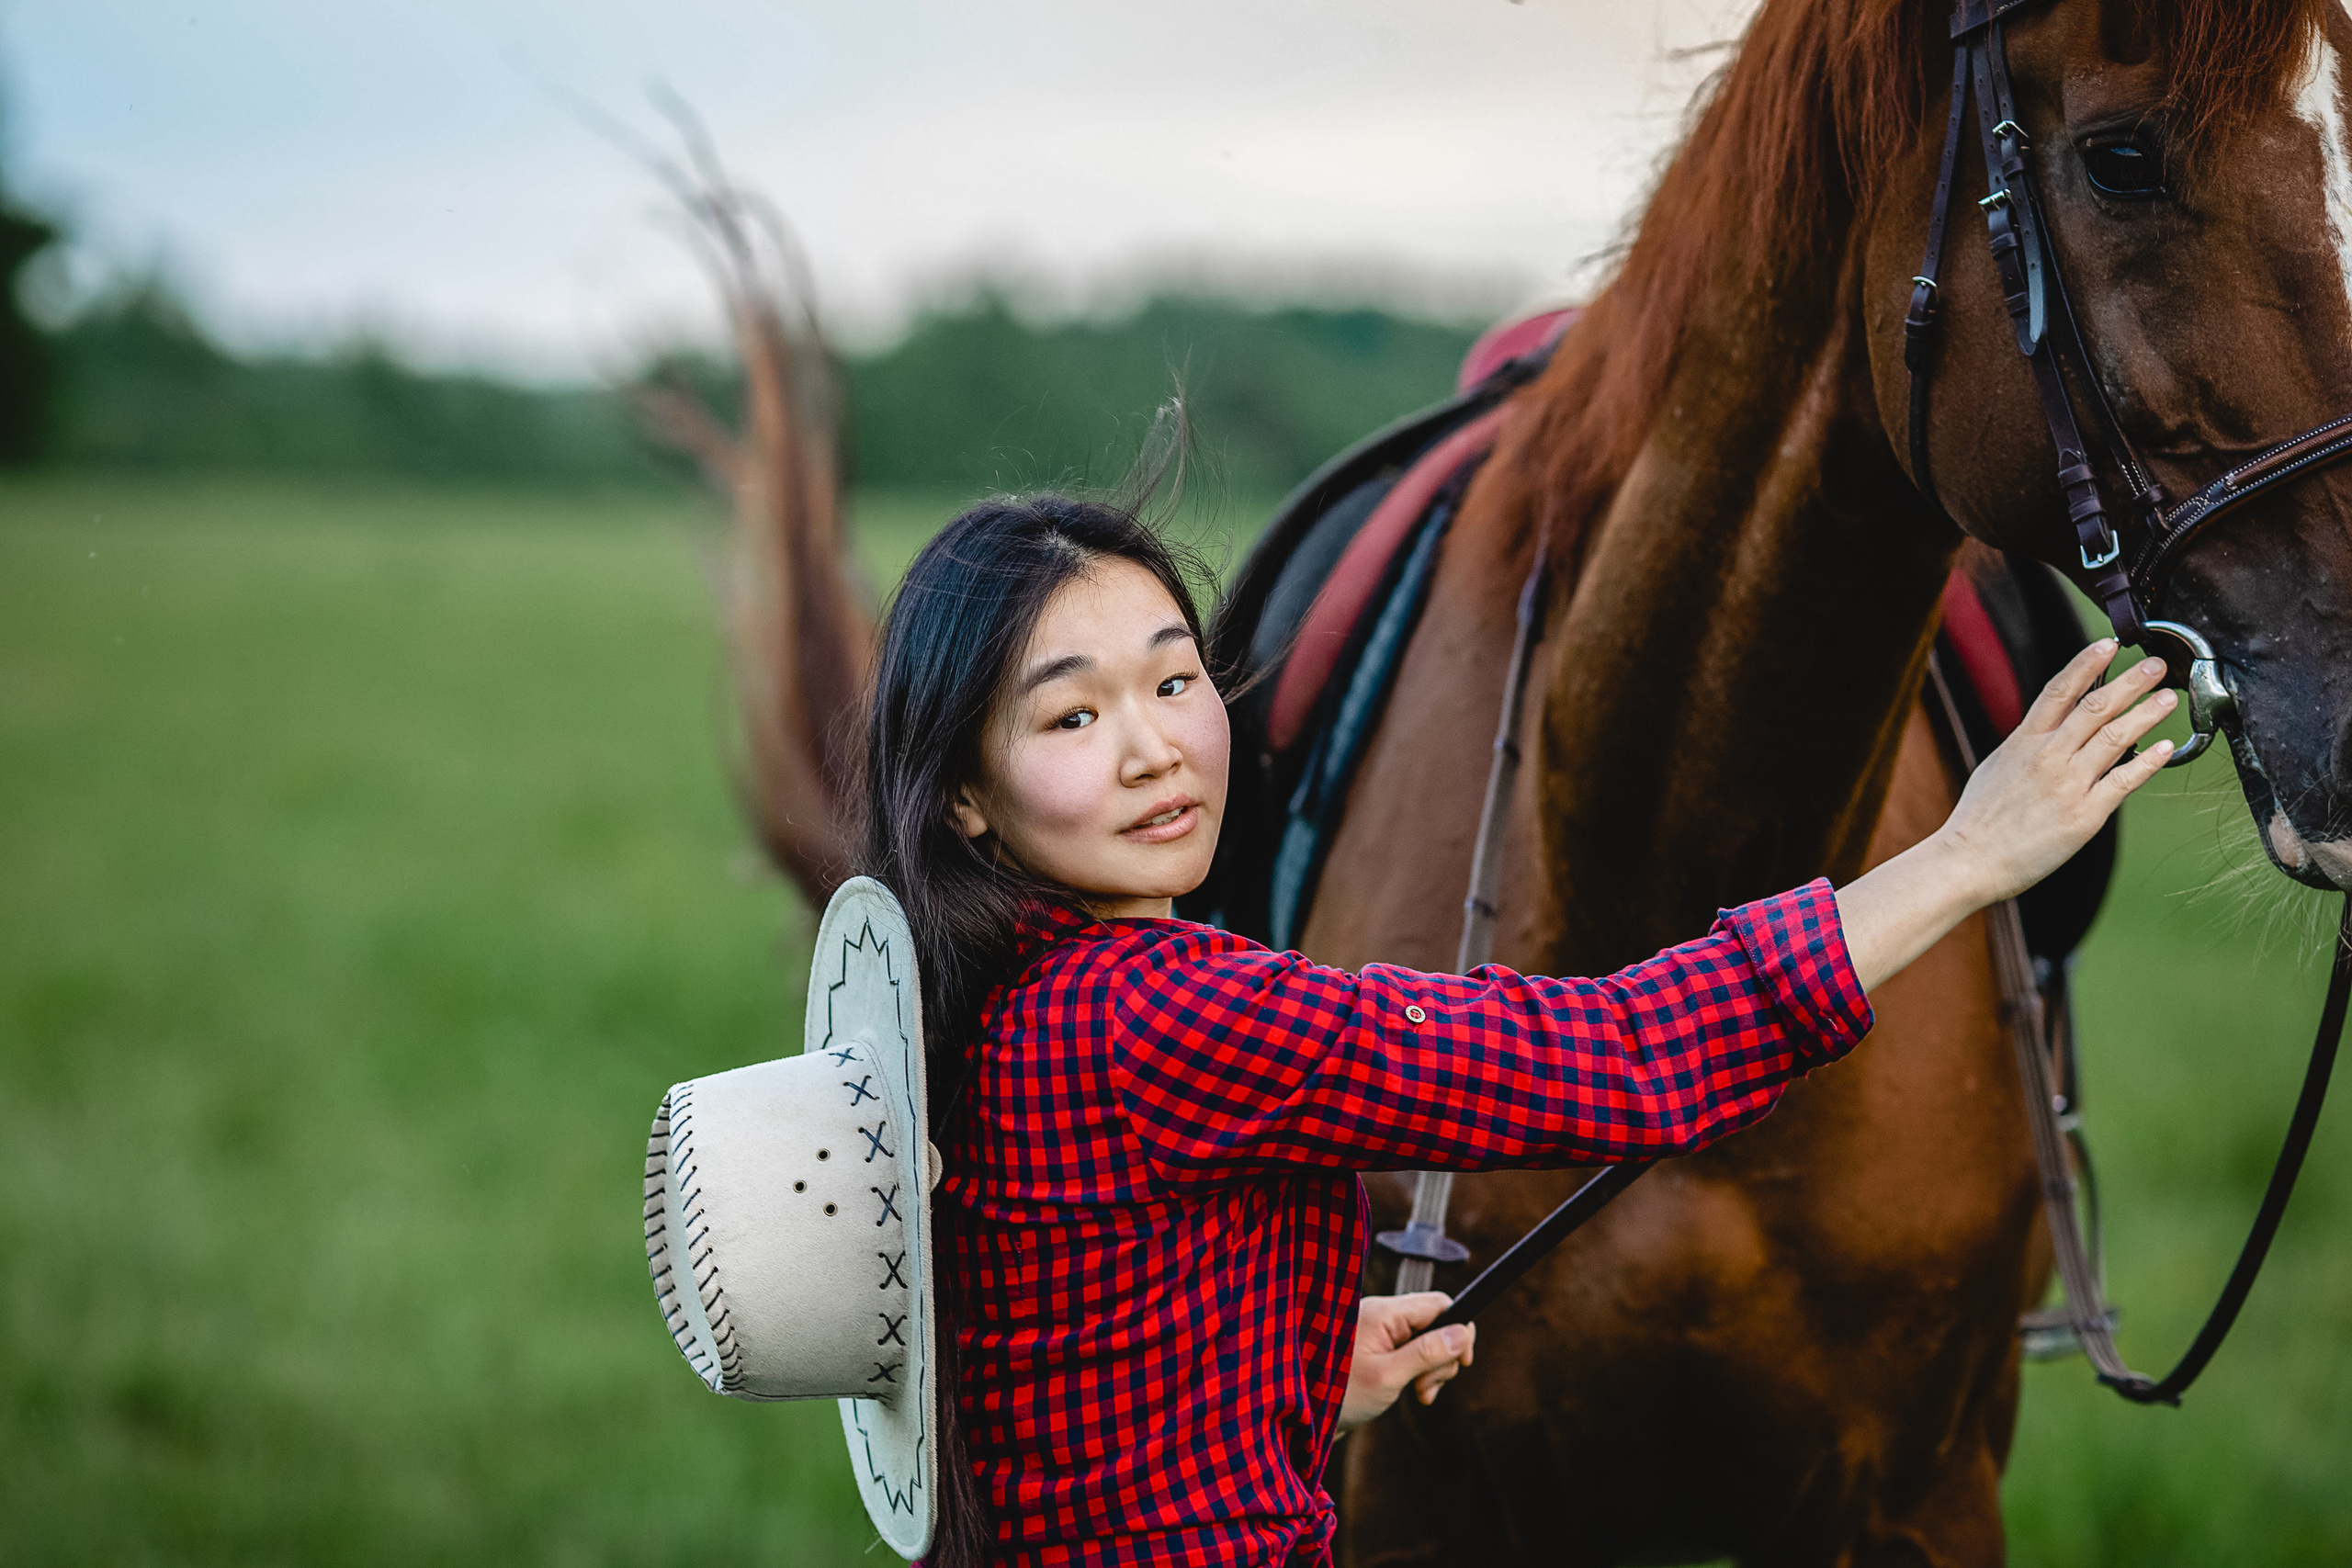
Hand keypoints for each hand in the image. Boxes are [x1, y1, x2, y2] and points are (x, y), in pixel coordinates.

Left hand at [1337, 1293, 1474, 1433]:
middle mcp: (1382, 1316)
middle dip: (1443, 1357)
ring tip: (1421, 1394)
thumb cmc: (1339, 1394)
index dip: (1459, 1330)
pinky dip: (1420, 1373)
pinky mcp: (1378, 1351)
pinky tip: (1417, 1393)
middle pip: (1436, 1324)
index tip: (1462, 1362)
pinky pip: (1412, 1354)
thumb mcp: (1388, 1376)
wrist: (1304, 1415)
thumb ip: (1426, 1353)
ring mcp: (1379, 1334)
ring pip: (1427, 1341)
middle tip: (1426, 1387)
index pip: (1439, 1304)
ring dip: (1432, 1369)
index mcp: (1384, 1313)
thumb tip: (1463, 1333)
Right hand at [1835, 639, 2174, 993]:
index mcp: (2023, 742)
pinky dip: (2148, 763)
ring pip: (2115, 738)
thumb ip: (2027, 746)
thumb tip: (2051, 729)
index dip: (2086, 664)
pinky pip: (2124, 781)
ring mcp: (2067, 784)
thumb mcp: (1996, 767)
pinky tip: (2167, 748)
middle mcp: (2047, 756)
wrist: (1970, 860)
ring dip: (2146, 714)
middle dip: (2129, 681)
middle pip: (2095, 707)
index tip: (2109, 644)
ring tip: (2168, 698)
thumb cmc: (1979, 819)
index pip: (2059, 690)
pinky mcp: (2084, 814)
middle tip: (2156, 665)